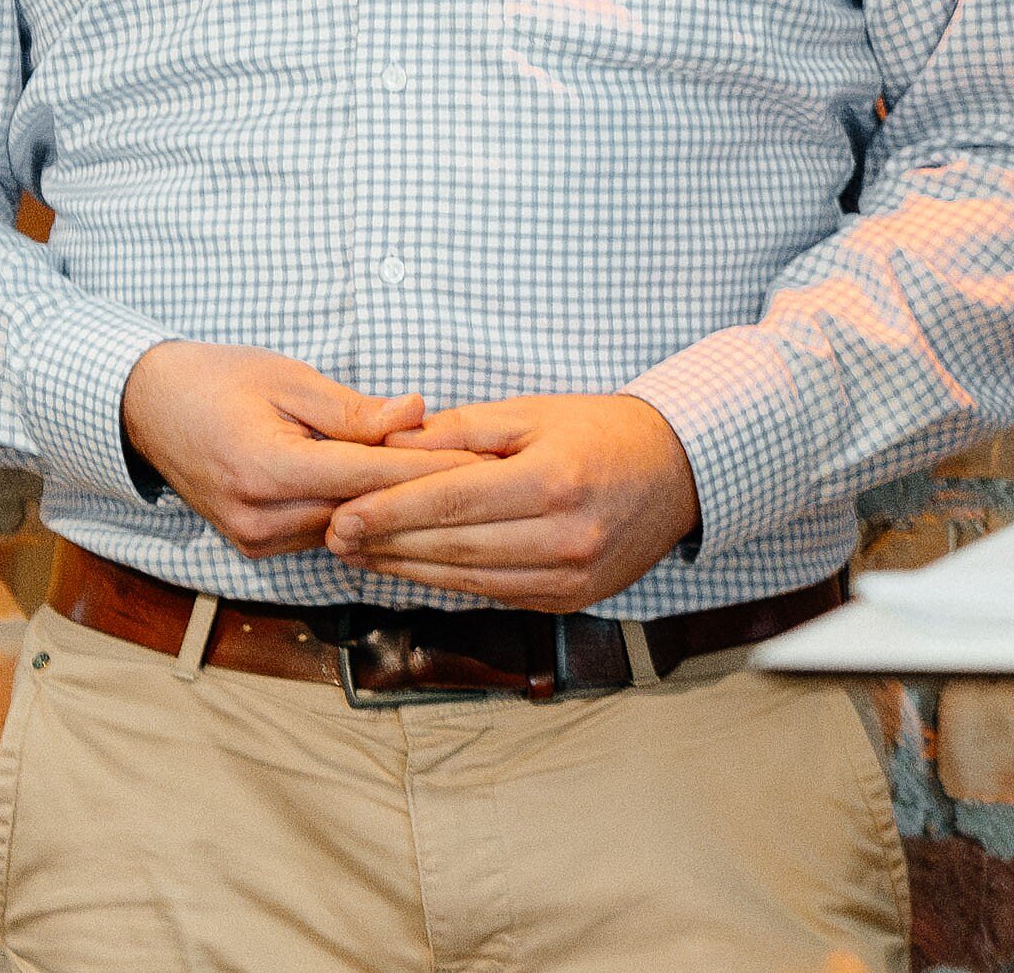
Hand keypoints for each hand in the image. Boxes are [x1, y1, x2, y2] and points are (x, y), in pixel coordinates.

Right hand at [118, 342, 459, 555]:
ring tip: (454, 476)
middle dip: (424, 489)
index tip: (484, 459)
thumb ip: (354, 409)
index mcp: (266, 469)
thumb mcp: (289, 380)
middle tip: (486, 468)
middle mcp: (259, 517)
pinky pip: (326, 533)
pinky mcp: (256, 547)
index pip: (370, 476)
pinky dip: (362, 512)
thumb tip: (418, 414)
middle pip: (365, 510)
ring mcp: (255, 540)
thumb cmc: (219, 380)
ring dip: (396, 504)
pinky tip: (398, 490)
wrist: (148, 408)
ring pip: (350, 529)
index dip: (432, 467)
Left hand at [329, 394, 703, 613]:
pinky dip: (446, 583)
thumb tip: (387, 443)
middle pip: (453, 546)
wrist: (680, 471)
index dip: (389, 511)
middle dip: (386, 543)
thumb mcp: (533, 413)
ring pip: (467, 579)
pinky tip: (411, 569)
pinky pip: (493, 594)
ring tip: (359, 556)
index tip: (341, 513)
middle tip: (334, 537)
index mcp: (555, 479)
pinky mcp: (570, 600)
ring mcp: (570, 576)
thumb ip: (459, 431)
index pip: (452, 501)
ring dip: (405, 569)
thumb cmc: (602, 431)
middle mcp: (565, 535)